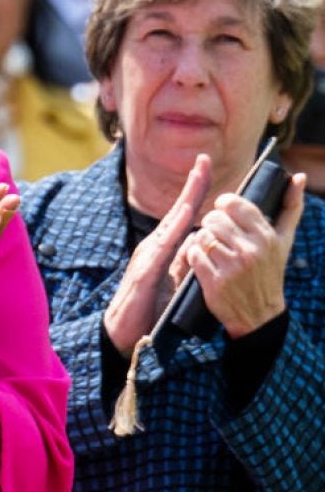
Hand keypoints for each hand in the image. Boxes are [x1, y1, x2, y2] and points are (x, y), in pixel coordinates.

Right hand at [104, 154, 211, 355]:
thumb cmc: (148, 309)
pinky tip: (183, 219)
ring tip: (197, 179)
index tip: (205, 167)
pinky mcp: (143, 274)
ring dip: (184, 201)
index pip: (182, 216)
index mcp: (162, 249)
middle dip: (192, 186)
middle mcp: (153, 247)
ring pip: (170, 226)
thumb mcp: (173, 283)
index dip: (195, 192)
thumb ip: (185, 263)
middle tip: (203, 160)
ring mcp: (146, 258)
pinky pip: (161, 250)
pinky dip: (172, 232)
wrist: (123, 333)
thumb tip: (198, 242)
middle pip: (177, 212)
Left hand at [183, 174, 304, 337]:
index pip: (233, 203)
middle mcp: (251, 251)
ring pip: (201, 235)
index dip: (224, 205)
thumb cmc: (270, 271)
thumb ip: (290, 206)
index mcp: (266, 237)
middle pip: (213, 218)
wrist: (260, 315)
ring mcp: (232, 267)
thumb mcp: (284, 240)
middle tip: (219, 235)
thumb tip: (297, 176)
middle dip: (212, 225)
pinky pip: (193, 254)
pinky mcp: (214, 282)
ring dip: (202, 241)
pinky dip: (194, 257)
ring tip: (214, 250)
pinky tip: (205, 263)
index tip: (225, 214)